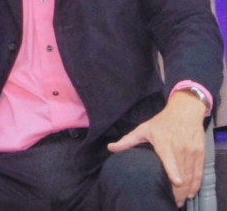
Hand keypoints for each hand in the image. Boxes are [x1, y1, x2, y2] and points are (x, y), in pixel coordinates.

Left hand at [107, 91, 206, 206]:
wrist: (185, 110)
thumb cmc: (162, 122)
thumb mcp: (143, 128)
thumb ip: (128, 141)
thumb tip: (111, 148)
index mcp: (164, 142)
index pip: (170, 157)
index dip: (174, 170)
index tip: (176, 182)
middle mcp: (179, 147)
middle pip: (181, 173)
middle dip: (177, 190)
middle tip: (170, 201)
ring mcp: (191, 150)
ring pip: (190, 175)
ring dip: (185, 191)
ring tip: (178, 200)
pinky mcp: (200, 153)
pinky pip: (199, 173)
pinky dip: (196, 185)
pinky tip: (190, 193)